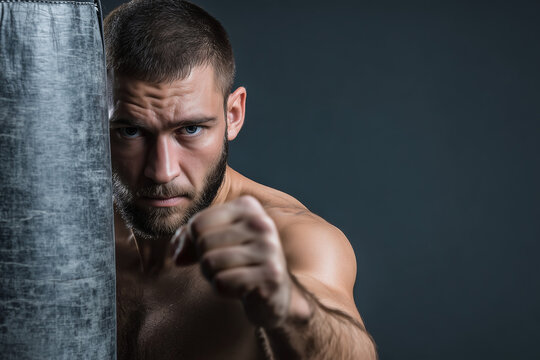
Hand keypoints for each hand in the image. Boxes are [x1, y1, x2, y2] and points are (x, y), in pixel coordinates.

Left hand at [170, 195, 292, 327]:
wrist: (274, 292)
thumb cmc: (238, 260)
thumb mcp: (213, 240)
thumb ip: (188, 238)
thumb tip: (177, 256)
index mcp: (248, 206)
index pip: (198, 224)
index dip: (195, 243)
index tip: (214, 249)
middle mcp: (262, 223)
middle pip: (203, 243)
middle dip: (204, 261)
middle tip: (223, 266)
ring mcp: (269, 249)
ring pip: (210, 263)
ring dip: (213, 276)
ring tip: (231, 275)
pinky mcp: (271, 275)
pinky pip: (222, 283)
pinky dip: (224, 290)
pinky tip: (240, 288)